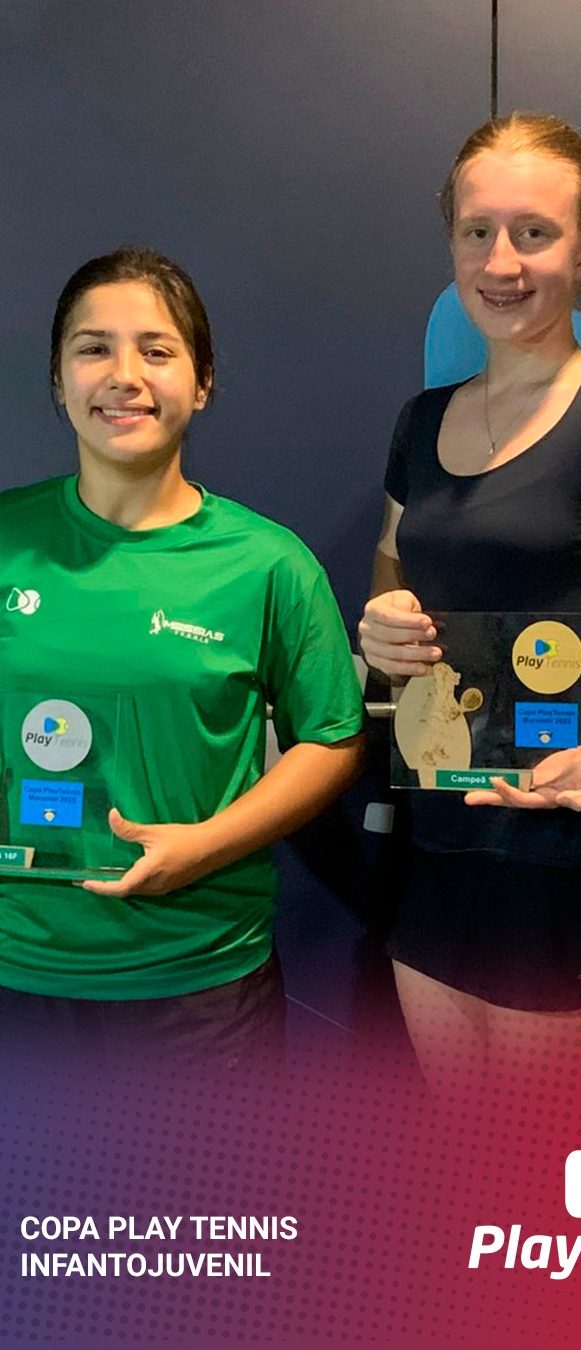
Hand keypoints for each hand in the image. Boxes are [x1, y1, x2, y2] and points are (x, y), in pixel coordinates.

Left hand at [80, 808, 211, 895]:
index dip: (100, 888)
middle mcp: (153, 886)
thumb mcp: (153, 832)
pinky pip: (147, 888)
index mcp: (146, 874)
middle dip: (108, 887)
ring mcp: (163, 888)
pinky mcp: (171, 885)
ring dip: (122, 885)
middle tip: (92, 879)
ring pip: (137, 891)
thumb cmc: (182, 839)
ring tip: (108, 877)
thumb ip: (129, 829)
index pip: (118, 888)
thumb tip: (111, 816)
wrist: (212, 847)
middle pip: (126, 891)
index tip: (86, 884)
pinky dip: (135, 883)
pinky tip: (133, 873)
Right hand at [358, 589, 441, 676]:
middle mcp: (366, 629)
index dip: (408, 621)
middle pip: (390, 636)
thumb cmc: (397, 609)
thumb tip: (421, 621)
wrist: (387, 622)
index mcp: (372, 610)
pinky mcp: (374, 661)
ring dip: (416, 655)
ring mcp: (369, 647)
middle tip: (433, 635)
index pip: (388, 616)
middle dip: (414, 636)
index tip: (427, 622)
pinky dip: (410, 669)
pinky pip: (392, 668)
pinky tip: (425, 668)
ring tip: (435, 654)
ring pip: (392, 655)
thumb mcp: (403, 599)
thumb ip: (408, 606)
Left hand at [464, 748, 580, 810]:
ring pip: (510, 791)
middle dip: (489, 798)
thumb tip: (562, 798)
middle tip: (469, 798)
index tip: (496, 781)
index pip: (524, 799)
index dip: (509, 791)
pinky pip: (515, 781)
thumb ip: (576, 797)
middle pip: (510, 799)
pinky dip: (501, 782)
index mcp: (549, 799)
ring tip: (471, 793)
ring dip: (490, 791)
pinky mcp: (534, 778)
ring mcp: (534, 787)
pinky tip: (489, 782)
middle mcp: (538, 796)